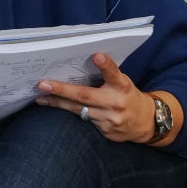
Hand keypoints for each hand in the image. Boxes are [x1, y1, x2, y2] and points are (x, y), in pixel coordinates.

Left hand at [34, 53, 158, 144]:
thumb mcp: (123, 82)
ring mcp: (109, 119)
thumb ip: (107, 75)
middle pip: (85, 96)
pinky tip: (54, 107)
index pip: (114, 74)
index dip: (106, 65)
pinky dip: (67, 113)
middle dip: (62, 90)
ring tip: (40, 98)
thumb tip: (84, 63)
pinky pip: (82, 120)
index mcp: (123, 87)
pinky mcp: (105, 132)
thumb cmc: (128, 96)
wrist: (147, 123)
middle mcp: (116, 103)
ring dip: (57, 103)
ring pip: (78, 110)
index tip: (96, 55)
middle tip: (43, 84)